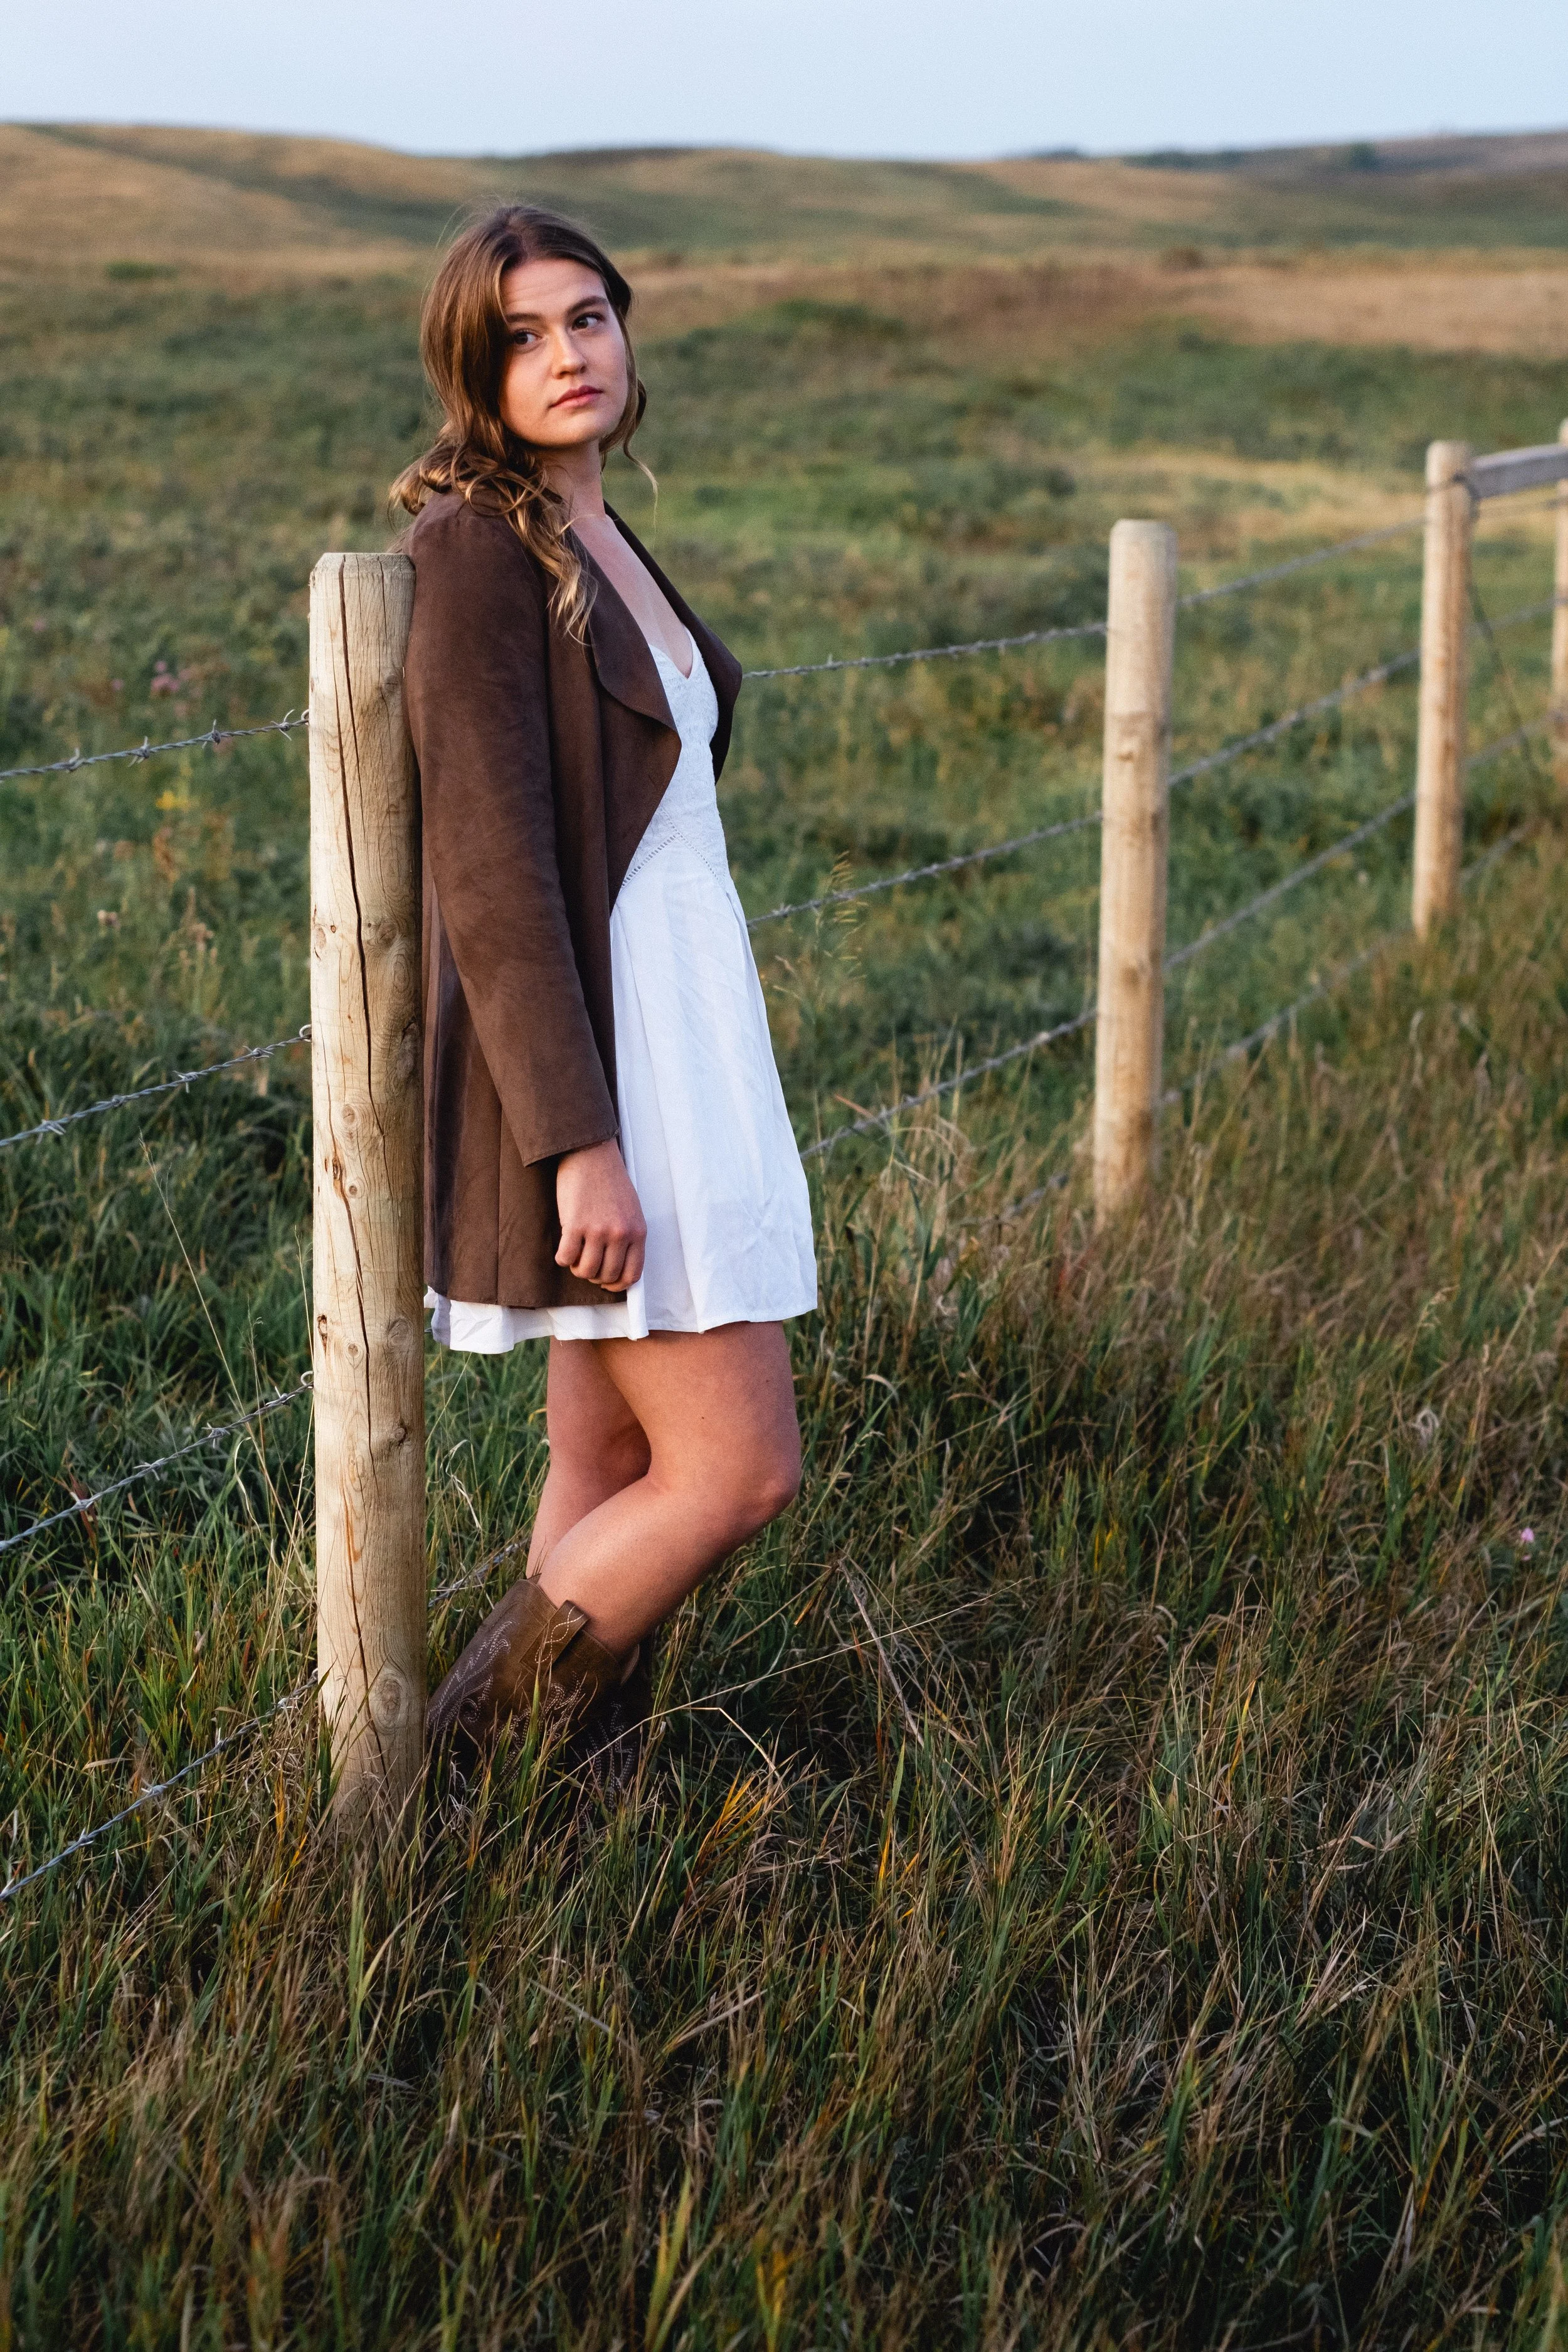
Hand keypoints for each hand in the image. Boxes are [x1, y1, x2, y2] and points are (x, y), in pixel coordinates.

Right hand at [555, 1138, 645, 1291]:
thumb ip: (628, 1237)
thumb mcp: (631, 1210)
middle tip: (586, 1265)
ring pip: (586, 1270)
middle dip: (595, 1276)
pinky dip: (562, 1258)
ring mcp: (597, 1230)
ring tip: (575, 1257)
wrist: (590, 1154)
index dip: (617, 1285)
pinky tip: (563, 1249)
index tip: (607, 1282)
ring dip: (578, 1269)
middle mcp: (620, 1234)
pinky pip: (566, 1258)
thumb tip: (616, 1266)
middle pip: (607, 1275)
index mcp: (637, 1231)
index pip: (632, 1274)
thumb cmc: (610, 1181)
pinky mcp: (575, 1225)